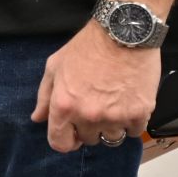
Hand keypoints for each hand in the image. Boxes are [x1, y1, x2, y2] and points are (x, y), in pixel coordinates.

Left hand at [31, 25, 157, 153]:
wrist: (123, 32)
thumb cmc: (86, 47)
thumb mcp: (55, 66)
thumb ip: (44, 96)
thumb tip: (38, 118)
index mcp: (64, 106)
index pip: (60, 144)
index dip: (66, 140)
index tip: (73, 133)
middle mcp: (89, 116)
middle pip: (88, 140)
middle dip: (89, 128)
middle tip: (95, 107)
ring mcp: (115, 116)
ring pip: (112, 138)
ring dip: (112, 126)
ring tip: (113, 104)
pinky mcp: (139, 113)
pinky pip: (134, 131)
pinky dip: (132, 122)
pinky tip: (129, 104)